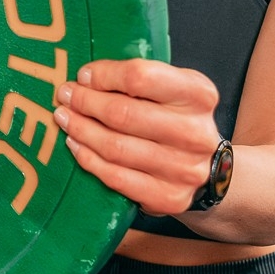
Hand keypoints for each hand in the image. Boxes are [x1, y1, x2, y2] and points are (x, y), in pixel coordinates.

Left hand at [52, 58, 224, 214]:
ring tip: (65, 118)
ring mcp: (183, 169)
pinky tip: (75, 145)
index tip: (84, 76)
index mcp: (199, 95)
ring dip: (81, 130)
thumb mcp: (173, 89)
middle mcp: (195, 132)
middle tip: (66, 96)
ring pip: (115, 147)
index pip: (141, 77)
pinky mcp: (169, 197)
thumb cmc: (178, 119)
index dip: (104, 75)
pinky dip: (88, 159)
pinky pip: (115, 177)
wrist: (209, 169)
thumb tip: (86, 78)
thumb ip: (140, 80)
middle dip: (85, 102)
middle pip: (123, 114)